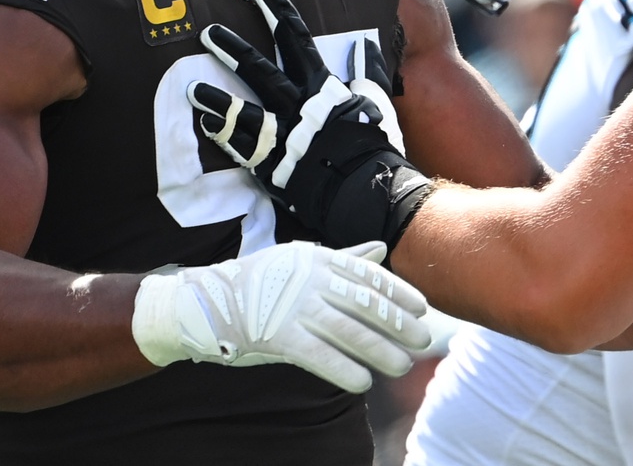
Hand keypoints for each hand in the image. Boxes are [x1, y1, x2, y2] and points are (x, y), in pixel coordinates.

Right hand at [131, 240, 430, 392]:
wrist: (208, 302)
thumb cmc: (263, 283)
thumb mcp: (303, 261)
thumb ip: (344, 259)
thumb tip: (381, 248)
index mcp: (319, 259)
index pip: (370, 276)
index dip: (400, 293)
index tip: (422, 310)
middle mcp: (310, 279)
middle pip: (366, 303)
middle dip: (399, 324)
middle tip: (423, 341)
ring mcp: (294, 307)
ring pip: (349, 331)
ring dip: (381, 350)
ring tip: (401, 365)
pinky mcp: (278, 336)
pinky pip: (319, 356)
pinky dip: (344, 370)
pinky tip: (363, 383)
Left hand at [187, 0, 431, 248]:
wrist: (369, 191)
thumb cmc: (375, 145)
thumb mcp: (376, 102)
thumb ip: (368, 72)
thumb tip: (365, 44)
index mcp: (323, 87)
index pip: (297, 40)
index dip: (278, 12)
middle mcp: (298, 106)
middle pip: (261, 71)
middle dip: (234, 49)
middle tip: (209, 32)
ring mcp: (283, 137)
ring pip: (244, 113)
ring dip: (217, 99)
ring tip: (192, 88)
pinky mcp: (273, 166)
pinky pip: (242, 149)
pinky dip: (225, 136)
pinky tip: (207, 124)